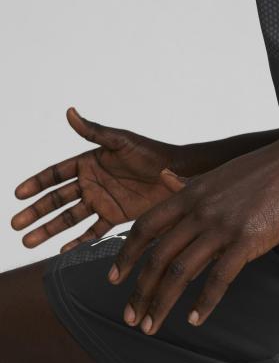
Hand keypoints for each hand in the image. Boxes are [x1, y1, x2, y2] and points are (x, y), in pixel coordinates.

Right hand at [12, 107, 181, 252]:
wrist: (178, 174)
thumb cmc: (152, 153)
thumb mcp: (122, 141)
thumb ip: (95, 131)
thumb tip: (69, 112)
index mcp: (88, 162)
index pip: (54, 175)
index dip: (36, 184)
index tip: (18, 195)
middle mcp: (91, 183)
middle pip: (56, 200)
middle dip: (36, 213)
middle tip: (15, 225)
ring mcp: (102, 201)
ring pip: (69, 218)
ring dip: (49, 230)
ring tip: (28, 242)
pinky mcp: (117, 216)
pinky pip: (94, 231)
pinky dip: (79, 241)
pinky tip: (63, 250)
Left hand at [108, 134, 278, 334]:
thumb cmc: (267, 168)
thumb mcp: (219, 174)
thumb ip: (192, 185)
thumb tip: (169, 181)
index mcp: (190, 194)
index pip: (145, 228)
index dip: (125, 255)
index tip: (114, 279)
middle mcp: (198, 210)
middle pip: (157, 256)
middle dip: (139, 292)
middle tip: (131, 317)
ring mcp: (221, 225)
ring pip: (180, 271)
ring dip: (162, 303)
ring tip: (152, 326)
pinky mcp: (247, 240)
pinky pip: (219, 277)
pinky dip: (205, 302)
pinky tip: (195, 319)